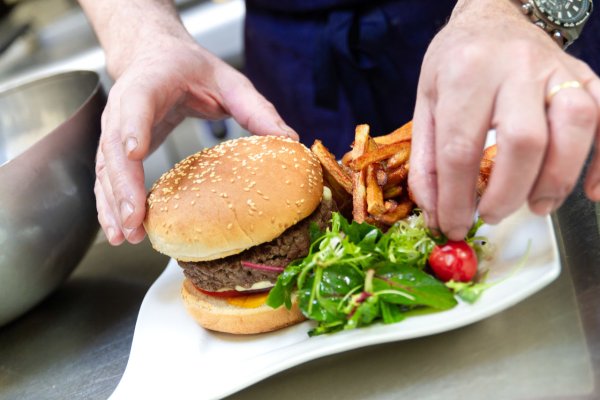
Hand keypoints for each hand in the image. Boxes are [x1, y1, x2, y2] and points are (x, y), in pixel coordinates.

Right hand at [95, 32, 296, 245]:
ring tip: (126, 236)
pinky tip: (118, 232)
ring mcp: (114, 129)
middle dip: (123, 187)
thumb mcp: (229, 81)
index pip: (136, 104)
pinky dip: (110, 206)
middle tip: (135, 220)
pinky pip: (107, 179)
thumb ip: (256, 109)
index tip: (135, 152)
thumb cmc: (188, 67)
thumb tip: (289, 140)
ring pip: (106, 169)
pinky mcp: (115, 148)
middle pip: (115, 149)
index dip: (133, 128)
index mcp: (150, 83)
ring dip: (113, 205)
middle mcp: (123, 107)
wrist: (153, 56)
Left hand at [408, 0, 599, 239]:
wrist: (490, 16)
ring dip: (558, 178)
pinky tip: (591, 191)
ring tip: (537, 205)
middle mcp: (514, 68)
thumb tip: (435, 213)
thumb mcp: (425, 104)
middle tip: (493, 215)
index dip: (456, 198)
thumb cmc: (454, 64)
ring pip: (575, 125)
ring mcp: (555, 69)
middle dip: (508, 191)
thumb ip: (426, 161)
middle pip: (523, 139)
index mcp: (464, 75)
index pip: (459, 148)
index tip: (453, 226)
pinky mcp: (583, 75)